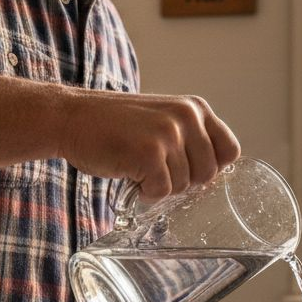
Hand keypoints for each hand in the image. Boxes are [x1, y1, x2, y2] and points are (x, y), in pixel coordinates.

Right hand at [55, 88, 241, 200]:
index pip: (230, 151)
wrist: (72, 118)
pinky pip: (161, 193)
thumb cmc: (115, 124)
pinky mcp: (149, 154)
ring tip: (137, 165)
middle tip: (155, 169)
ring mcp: (168, 134)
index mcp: (195, 108)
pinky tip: (129, 174)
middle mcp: (187, 117)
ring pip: (183, 186)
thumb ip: (189, 137)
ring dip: (159, 186)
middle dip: (183, 181)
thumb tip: (214, 174)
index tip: (189, 170)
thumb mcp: (163, 118)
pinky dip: (144, 192)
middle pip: (208, 175)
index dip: (212, 168)